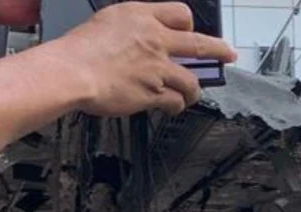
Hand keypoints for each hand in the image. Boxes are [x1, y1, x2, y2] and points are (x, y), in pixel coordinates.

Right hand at [61, 2, 237, 116]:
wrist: (72, 71)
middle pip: (199, 44)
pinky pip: (175, 101)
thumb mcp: (106, 23)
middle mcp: (155, 40)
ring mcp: (157, 68)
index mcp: (141, 17)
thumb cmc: (79, 50)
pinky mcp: (154, 92)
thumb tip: (138, 38)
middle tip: (228, 54)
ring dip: (194, 90)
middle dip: (219, 50)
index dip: (189, 25)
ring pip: (191, 80)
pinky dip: (176, 106)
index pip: (179, 14)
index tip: (192, 32)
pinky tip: (173, 108)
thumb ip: (129, 29)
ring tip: (192, 96)